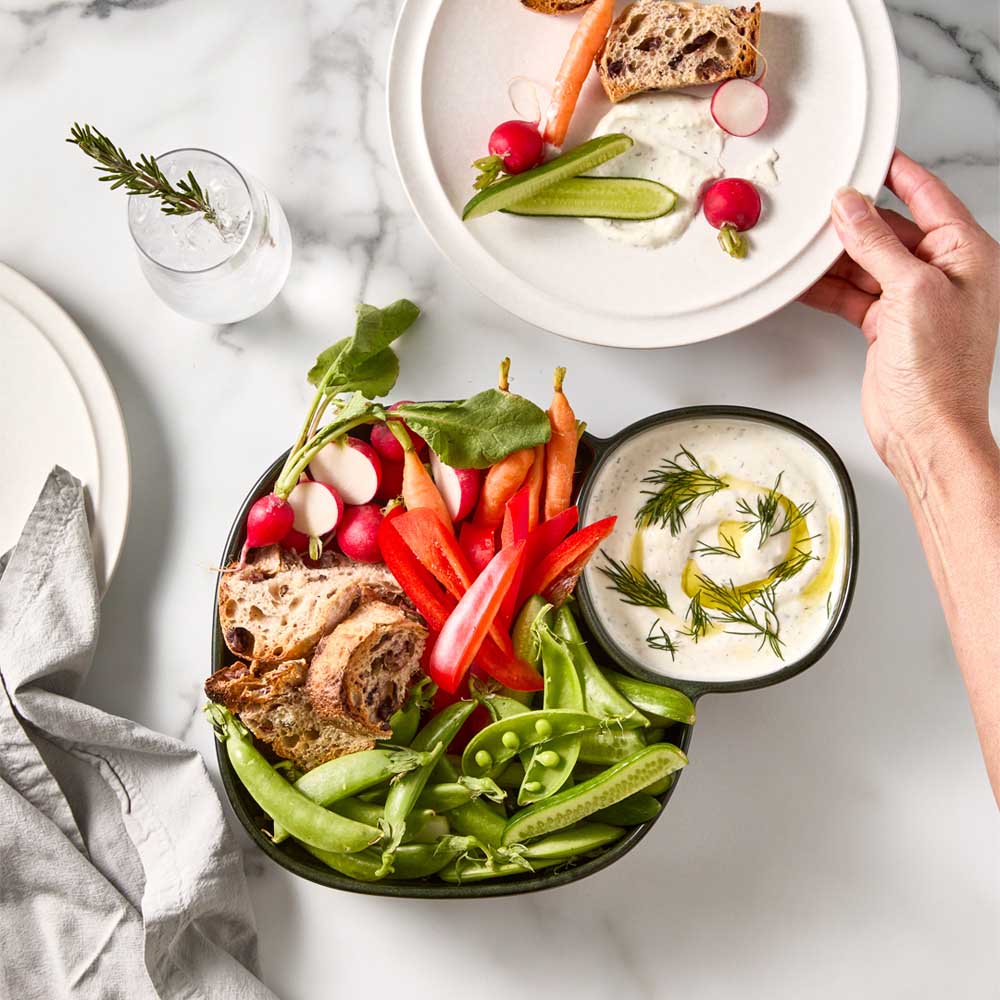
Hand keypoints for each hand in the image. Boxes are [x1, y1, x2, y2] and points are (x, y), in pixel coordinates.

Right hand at [801, 151, 998, 482]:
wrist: (926, 430)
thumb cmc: (941, 370)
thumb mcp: (911, 291)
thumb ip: (877, 244)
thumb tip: (850, 207)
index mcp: (964, 254)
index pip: (927, 196)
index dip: (895, 172)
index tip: (866, 153)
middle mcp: (939, 273)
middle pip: (887, 230)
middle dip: (851, 221)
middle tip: (816, 208)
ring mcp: (910, 301)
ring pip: (863, 263)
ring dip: (832, 258)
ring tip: (801, 247)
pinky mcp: (884, 326)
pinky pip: (850, 294)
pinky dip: (825, 288)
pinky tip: (803, 282)